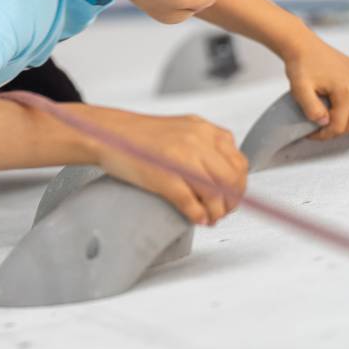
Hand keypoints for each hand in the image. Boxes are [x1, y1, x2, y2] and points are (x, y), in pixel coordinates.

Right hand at [95, 112, 247, 225]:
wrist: (109, 133)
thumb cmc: (143, 136)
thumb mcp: (183, 129)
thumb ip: (208, 145)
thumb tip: (228, 175)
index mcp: (204, 130)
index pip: (239, 163)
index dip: (239, 185)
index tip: (232, 196)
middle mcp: (198, 141)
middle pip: (232, 180)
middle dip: (232, 202)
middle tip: (223, 212)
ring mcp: (182, 159)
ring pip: (216, 194)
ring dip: (217, 213)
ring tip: (210, 218)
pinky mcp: (165, 177)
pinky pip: (191, 203)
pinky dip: (198, 215)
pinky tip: (197, 219)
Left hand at [282, 36, 348, 140]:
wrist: (304, 46)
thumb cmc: (301, 66)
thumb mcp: (300, 89)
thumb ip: (311, 109)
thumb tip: (324, 123)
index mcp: (346, 90)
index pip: (341, 125)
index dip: (325, 135)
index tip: (311, 134)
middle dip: (338, 130)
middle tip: (321, 129)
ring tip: (336, 122)